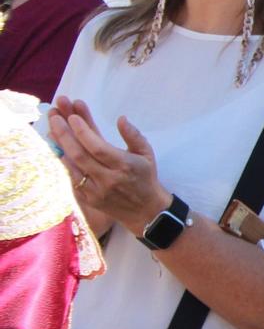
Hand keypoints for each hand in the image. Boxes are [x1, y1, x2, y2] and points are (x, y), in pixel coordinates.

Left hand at [47, 97, 168, 234]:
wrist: (145, 210)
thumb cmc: (145, 177)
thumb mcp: (146, 154)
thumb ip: (134, 135)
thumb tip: (121, 119)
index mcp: (124, 166)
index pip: (98, 148)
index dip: (84, 132)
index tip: (73, 117)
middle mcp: (108, 179)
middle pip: (80, 155)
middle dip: (65, 135)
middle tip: (54, 117)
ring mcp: (96, 191)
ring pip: (72, 166)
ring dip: (59, 146)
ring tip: (51, 128)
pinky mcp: (87, 198)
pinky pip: (71, 177)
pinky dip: (63, 161)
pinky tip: (57, 148)